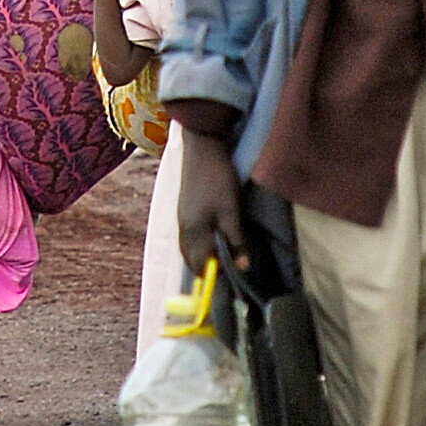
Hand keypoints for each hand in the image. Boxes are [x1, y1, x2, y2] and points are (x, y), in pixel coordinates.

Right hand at [175, 130, 245, 276]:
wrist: (202, 148)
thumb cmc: (217, 179)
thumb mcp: (231, 211)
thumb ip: (235, 240)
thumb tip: (242, 268)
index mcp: (193, 232)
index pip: (200, 266)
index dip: (215, 275)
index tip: (234, 277)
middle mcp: (184, 229)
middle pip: (192, 260)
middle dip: (208, 268)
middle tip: (230, 268)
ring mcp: (183, 218)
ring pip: (190, 248)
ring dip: (204, 256)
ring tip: (223, 256)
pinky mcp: (186, 210)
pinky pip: (190, 237)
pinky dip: (200, 244)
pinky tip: (213, 239)